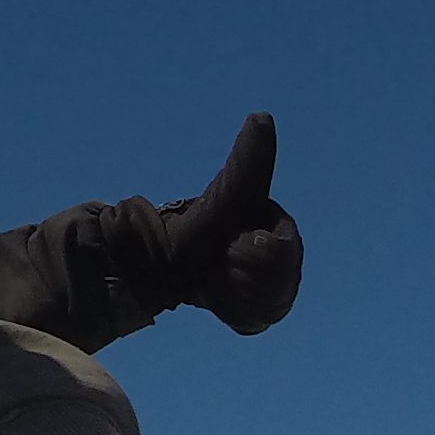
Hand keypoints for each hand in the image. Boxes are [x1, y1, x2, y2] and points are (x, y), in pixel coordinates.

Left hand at [153, 112, 300, 333]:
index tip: (230, 250)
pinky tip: (218, 297)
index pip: (286, 254)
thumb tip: (261, 116)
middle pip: (283, 283)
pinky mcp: (248, 300)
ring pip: (273, 303)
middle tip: (215, 268)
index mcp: (273, 221)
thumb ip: (246, 168)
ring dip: (238, 295)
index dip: (258, 259)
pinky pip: (260, 318)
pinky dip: (238, 311)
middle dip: (245, 279)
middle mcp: (275, 247)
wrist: (148, 265)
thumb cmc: (182, 231)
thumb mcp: (221, 201)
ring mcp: (263, 276)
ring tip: (213, 281)